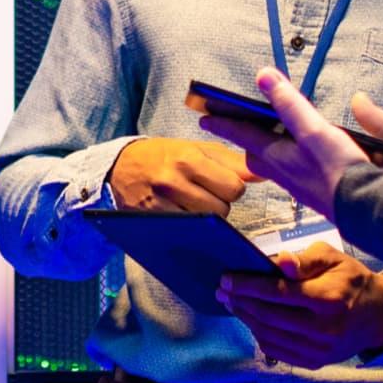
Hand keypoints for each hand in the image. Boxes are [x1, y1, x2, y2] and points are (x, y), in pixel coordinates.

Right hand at [105, 136, 253, 213]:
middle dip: (219, 203)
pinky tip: (180, 213)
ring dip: (206, 217)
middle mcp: (173, 181)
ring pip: (207, 224)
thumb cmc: (164, 156)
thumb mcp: (196, 149)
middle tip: (203, 193)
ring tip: (191, 203)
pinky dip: (189, 226)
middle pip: (223, 209)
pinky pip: (187, 232)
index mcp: (189, 158)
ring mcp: (160, 204)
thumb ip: (231, 161)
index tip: (220, 183)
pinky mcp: (152, 220)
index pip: (234, 186)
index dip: (232, 187)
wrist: (119, 167)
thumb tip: (263, 172)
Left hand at [197, 69, 365, 218]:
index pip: (242, 135)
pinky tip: (304, 159)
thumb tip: (264, 76)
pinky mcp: (314, 191)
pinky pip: (292, 173)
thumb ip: (288, 103)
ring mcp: (298, 184)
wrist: (365, 208)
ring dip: (269, 151)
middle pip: (255, 154)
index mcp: (276, 156)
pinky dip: (290, 161)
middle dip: (245, 140)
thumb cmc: (338, 172)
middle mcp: (282, 172)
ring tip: (273, 140)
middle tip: (238, 130)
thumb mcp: (313, 129)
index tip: (204, 119)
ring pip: (273, 165)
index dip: (223, 123)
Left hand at [217, 241, 382, 367]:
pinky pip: (277, 350)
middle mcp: (323, 329)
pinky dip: (260, 334)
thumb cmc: (353, 281)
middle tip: (222, 290)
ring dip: (246, 319)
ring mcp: (319, 350)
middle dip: (240, 302)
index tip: (227, 278)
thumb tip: (281, 262)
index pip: (279, 293)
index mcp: (329, 299)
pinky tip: (252, 320)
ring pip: (269, 335)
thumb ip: (305, 260)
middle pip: (269, 316)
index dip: (248, 286)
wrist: (379, 317)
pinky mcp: (315, 362)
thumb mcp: (334, 259)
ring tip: (233, 303)